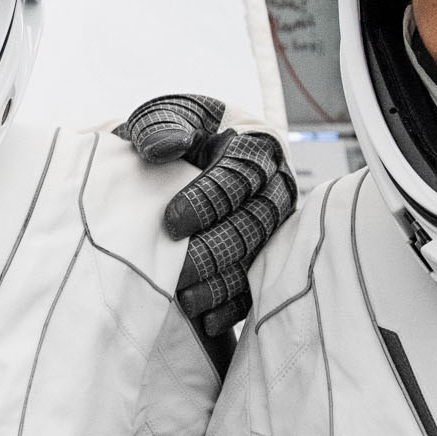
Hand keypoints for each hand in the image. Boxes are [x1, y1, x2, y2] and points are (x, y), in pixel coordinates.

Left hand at [118, 93, 297, 340]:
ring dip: (223, 282)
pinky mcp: (262, 253)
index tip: (171, 224)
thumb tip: (164, 147)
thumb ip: (162, 124)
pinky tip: (207, 321)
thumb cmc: (178, 129)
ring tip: (187, 301)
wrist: (183, 151)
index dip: (207, 201)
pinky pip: (256, 283)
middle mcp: (273, 185)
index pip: (240, 175)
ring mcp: (272, 223)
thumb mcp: (167, 114)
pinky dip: (232, 305)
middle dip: (215, 249)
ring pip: (257, 255)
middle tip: (176, 271)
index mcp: (254, 145)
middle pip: (255, 222)